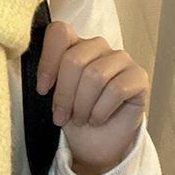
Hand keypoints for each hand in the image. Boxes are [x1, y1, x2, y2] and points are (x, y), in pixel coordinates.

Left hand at [36, 21, 148, 174]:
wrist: (96, 142)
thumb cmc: (73, 114)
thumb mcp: (53, 95)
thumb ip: (46, 77)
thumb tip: (35, 74)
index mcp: (73, 42)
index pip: (58, 32)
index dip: (47, 61)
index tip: (42, 90)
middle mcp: (98, 45)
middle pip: (74, 59)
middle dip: (64, 94)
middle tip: (61, 116)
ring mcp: (120, 58)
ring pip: (95, 75)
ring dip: (82, 105)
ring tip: (80, 119)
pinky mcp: (139, 76)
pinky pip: (116, 89)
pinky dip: (101, 110)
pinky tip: (97, 119)